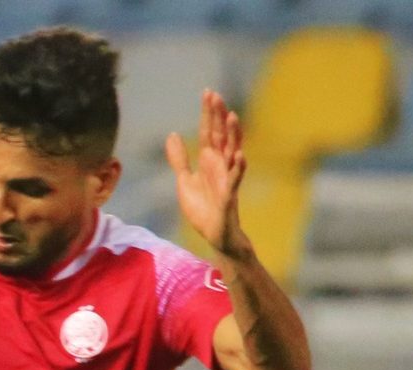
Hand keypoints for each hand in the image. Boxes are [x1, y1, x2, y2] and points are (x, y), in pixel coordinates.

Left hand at [166, 89, 247, 255]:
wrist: (214, 233)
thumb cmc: (203, 207)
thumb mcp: (185, 180)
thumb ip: (179, 158)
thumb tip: (172, 135)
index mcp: (209, 161)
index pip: (208, 132)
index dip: (208, 113)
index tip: (208, 93)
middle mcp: (220, 165)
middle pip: (220, 135)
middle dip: (218, 116)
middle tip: (215, 95)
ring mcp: (227, 178)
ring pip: (232, 151)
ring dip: (233, 134)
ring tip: (232, 116)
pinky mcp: (230, 195)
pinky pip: (235, 179)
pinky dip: (238, 167)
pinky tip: (239, 155)